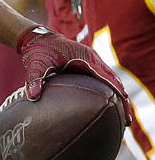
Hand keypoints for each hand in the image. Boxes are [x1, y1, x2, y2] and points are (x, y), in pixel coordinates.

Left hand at [16, 26, 131, 121]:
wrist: (37, 39)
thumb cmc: (38, 50)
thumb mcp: (35, 64)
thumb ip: (34, 78)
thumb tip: (32, 96)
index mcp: (84, 56)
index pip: (105, 75)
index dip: (115, 89)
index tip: (123, 103)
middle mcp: (92, 59)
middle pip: (113, 80)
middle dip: (121, 99)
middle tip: (128, 120)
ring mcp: (91, 62)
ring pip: (110, 81)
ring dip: (117, 97)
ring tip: (124, 119)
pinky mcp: (87, 67)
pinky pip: (102, 80)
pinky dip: (108, 93)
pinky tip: (109, 108)